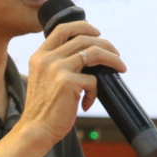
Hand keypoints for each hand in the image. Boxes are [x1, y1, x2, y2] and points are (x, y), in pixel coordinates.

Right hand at [18, 21, 124, 147]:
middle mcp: (47, 59)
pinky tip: (87, 103)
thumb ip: (58, 64)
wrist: (36, 129)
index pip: (63, 29)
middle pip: (84, 39)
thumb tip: (88, 55)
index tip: (97, 33)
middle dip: (106, 44)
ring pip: (94, 53)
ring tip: (120, 68)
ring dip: (112, 59)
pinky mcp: (67, 83)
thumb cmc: (43, 108)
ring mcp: (57, 69)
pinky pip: (94, 81)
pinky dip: (95, 92)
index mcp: (40, 56)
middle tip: (117, 55)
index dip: (83, 26)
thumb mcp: (44, 78)